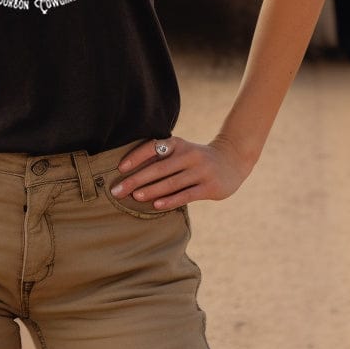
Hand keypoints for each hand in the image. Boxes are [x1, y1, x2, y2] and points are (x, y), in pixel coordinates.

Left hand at [112, 135, 253, 209]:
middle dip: (136, 179)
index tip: (120, 168)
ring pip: (171, 183)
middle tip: (117, 190)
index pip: (153, 148)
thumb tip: (130, 171)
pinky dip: (170, 200)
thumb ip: (162, 158)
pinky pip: (186, 195)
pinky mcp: (209, 187)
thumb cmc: (196, 158)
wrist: (232, 160)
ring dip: (151, 190)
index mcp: (178, 143)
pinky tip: (156, 205)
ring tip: (134, 197)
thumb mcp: (181, 151)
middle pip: (158, 168)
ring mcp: (200, 171)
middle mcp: (188, 155)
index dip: (136, 157)